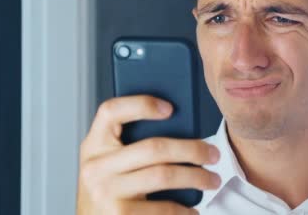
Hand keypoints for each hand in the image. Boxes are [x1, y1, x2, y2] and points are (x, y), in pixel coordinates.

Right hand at [76, 95, 220, 214]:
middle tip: (213, 154)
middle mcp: (96, 166)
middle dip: (192, 149)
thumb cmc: (108, 191)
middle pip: (153, 147)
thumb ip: (129, 145)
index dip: (141, 104)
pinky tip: (191, 210)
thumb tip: (183, 133)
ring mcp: (105, 192)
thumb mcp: (108, 163)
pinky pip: (162, 209)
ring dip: (196, 178)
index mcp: (94, 145)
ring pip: (163, 175)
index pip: (110, 111)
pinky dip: (183, 210)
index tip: (170, 108)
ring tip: (212, 180)